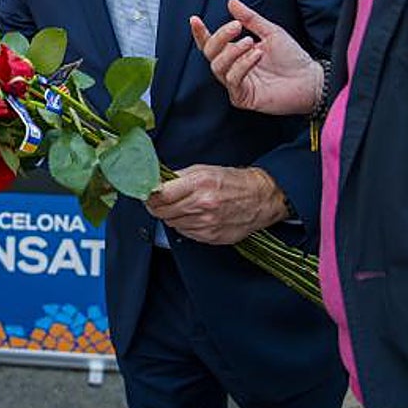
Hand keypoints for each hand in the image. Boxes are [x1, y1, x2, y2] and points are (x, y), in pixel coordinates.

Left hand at [145, 165, 289, 244]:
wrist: (260, 198)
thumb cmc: (232, 182)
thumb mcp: (204, 170)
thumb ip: (178, 177)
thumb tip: (155, 184)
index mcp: (199, 183)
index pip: (160, 195)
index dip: (149, 195)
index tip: (147, 193)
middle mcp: (202, 204)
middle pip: (161, 211)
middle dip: (156, 206)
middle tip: (159, 201)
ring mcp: (206, 223)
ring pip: (171, 223)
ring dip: (171, 215)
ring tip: (183, 206)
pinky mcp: (211, 236)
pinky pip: (185, 232)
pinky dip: (184, 225)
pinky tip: (194, 216)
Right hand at [189, 0, 321, 115]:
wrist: (310, 79)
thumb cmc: (292, 58)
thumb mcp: (270, 32)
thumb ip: (250, 19)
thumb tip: (232, 2)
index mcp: (235, 54)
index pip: (211, 44)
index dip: (200, 33)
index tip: (195, 19)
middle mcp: (232, 69)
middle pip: (210, 54)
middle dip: (219, 38)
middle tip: (236, 27)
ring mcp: (236, 84)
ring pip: (218, 67)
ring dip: (232, 52)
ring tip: (250, 42)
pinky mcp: (242, 97)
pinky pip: (233, 80)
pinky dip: (243, 65)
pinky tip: (257, 55)